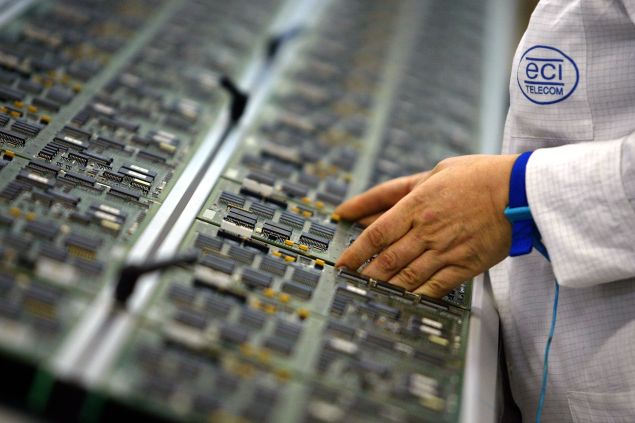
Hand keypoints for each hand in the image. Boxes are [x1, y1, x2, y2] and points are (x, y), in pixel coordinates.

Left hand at [335, 154, 518, 297]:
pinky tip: (403, 300)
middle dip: (364, 273)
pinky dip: (416, 296)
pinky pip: (435, 287)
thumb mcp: (433, 173)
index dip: (355, 251)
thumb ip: (398, 192)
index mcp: (417, 204)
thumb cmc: (477, 176)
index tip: (342, 262)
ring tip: (369, 293)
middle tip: (350, 282)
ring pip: (407, 276)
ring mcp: (446, 250)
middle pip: (387, 259)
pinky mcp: (465, 265)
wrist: (521, 190)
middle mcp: (428, 230)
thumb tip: (369, 208)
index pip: (376, 234)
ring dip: (385, 287)